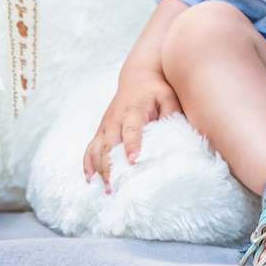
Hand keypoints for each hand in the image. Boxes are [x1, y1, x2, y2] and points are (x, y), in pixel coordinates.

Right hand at [83, 69, 180, 187]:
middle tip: (116, 186)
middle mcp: (115, 119)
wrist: (138, 77)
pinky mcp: (101, 131)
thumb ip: (172, 115)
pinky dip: (88, 164)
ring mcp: (105, 126)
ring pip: (98, 149)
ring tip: (108, 188)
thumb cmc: (156, 90)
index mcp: (133, 110)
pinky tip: (90, 179)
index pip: (131, 129)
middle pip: (110, 145)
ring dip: (100, 169)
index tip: (132, 161)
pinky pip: (90, 148)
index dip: (131, 145)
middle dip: (111, 166)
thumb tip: (177, 138)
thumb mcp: (168, 97)